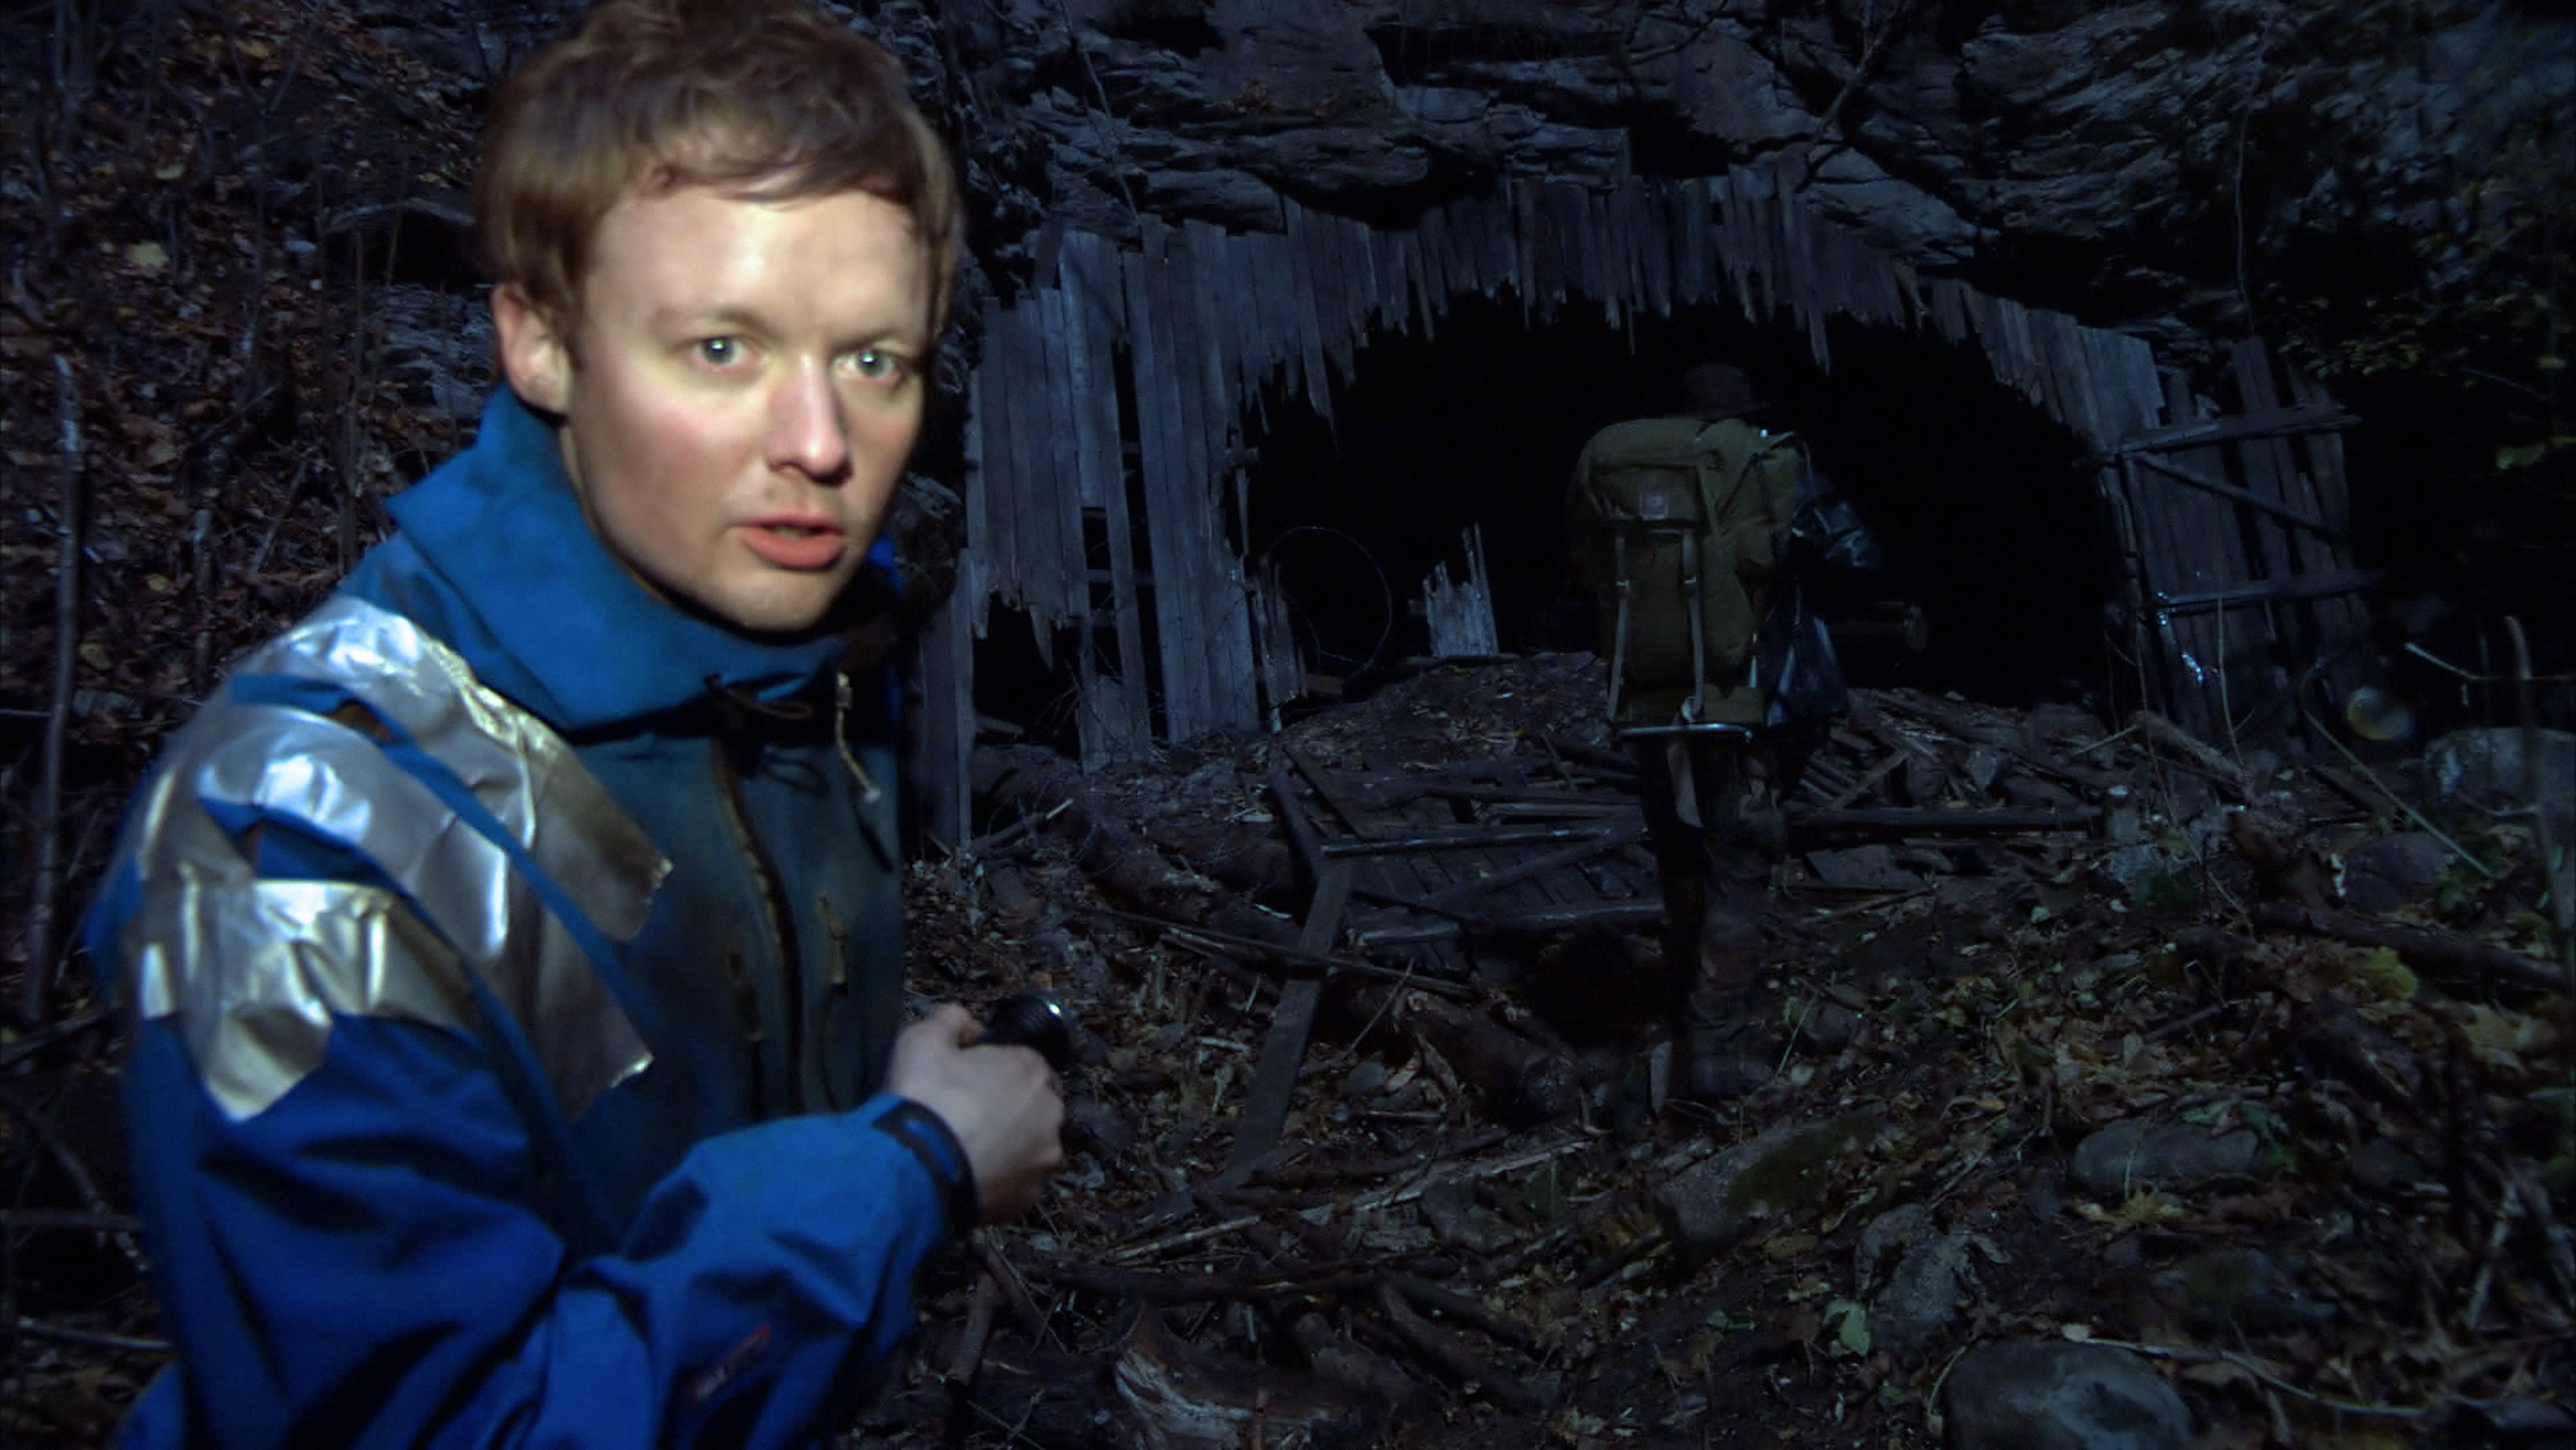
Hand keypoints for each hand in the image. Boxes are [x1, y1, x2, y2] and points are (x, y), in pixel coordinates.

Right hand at [886, 1004, 1063, 1222]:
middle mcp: (1050, 1114)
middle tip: (968, 1118)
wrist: (916, 1169)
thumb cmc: (925, 1098)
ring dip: (1008, 1148)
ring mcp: (1044, 1160)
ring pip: (1030, 1148)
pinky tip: (969, 1179)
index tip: (969, 1081)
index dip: (995, 1071)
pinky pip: (1016, 1184)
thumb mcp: (923, 1040)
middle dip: (1009, 1110)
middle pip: (1033, 1107)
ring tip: (967, 1154)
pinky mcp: (1030, 1199)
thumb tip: (968, 1024)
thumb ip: (951, 1020)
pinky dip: (999, 1181)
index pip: (1024, 1063)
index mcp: (1031, 1070)